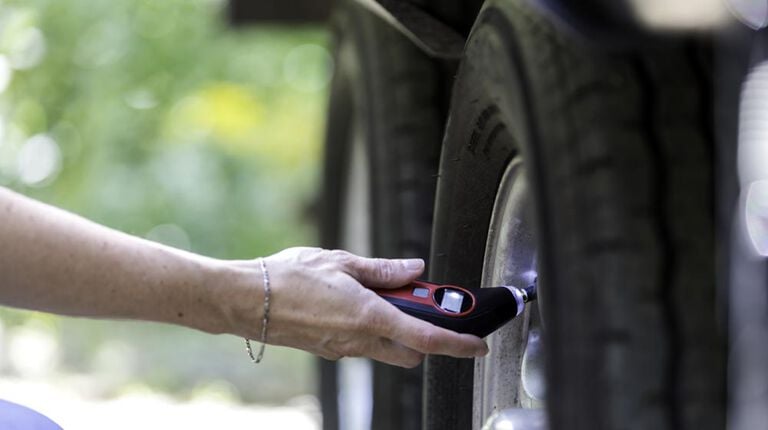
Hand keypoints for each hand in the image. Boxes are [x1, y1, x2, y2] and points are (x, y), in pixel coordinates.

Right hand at [252, 247, 487, 367]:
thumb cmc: (288, 277)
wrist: (245, 300)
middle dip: (424, 336)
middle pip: (411, 351)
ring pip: (386, 348)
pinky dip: (370, 328)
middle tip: (418, 304)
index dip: (458, 344)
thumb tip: (414, 270)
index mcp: (370, 316)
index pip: (427, 338)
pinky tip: (352, 303)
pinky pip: (362, 344)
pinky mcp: (329, 349)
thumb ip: (384, 270)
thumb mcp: (342, 262)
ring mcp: (344, 349)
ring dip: (395, 328)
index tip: (477, 345)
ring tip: (377, 294)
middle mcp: (360, 340)